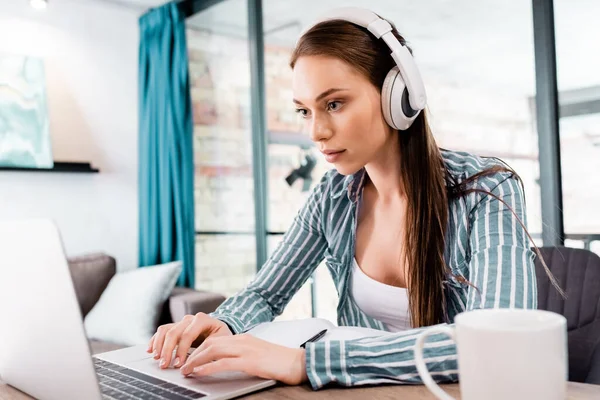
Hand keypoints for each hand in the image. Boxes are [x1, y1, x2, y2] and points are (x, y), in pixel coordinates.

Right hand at [147, 312, 231, 368]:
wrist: (220, 330)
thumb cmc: (221, 336)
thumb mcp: (221, 341)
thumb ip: (209, 348)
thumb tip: (195, 362)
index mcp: (202, 320)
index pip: (188, 334)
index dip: (182, 350)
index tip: (178, 364)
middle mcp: (190, 319)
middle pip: (174, 332)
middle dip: (167, 350)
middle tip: (165, 364)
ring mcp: (181, 322)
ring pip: (165, 330)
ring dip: (159, 345)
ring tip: (157, 359)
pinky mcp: (176, 327)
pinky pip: (162, 331)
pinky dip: (155, 340)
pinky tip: (150, 350)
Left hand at [179, 334, 307, 385]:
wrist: (298, 362)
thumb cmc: (279, 362)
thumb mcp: (257, 354)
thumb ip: (241, 355)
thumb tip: (224, 363)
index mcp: (244, 338)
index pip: (215, 340)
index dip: (199, 349)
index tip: (188, 358)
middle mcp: (243, 340)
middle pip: (210, 343)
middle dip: (193, 354)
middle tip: (182, 365)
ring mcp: (246, 349)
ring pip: (213, 350)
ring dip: (196, 361)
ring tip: (186, 370)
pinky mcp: (250, 361)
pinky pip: (223, 363)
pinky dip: (207, 367)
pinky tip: (199, 373)